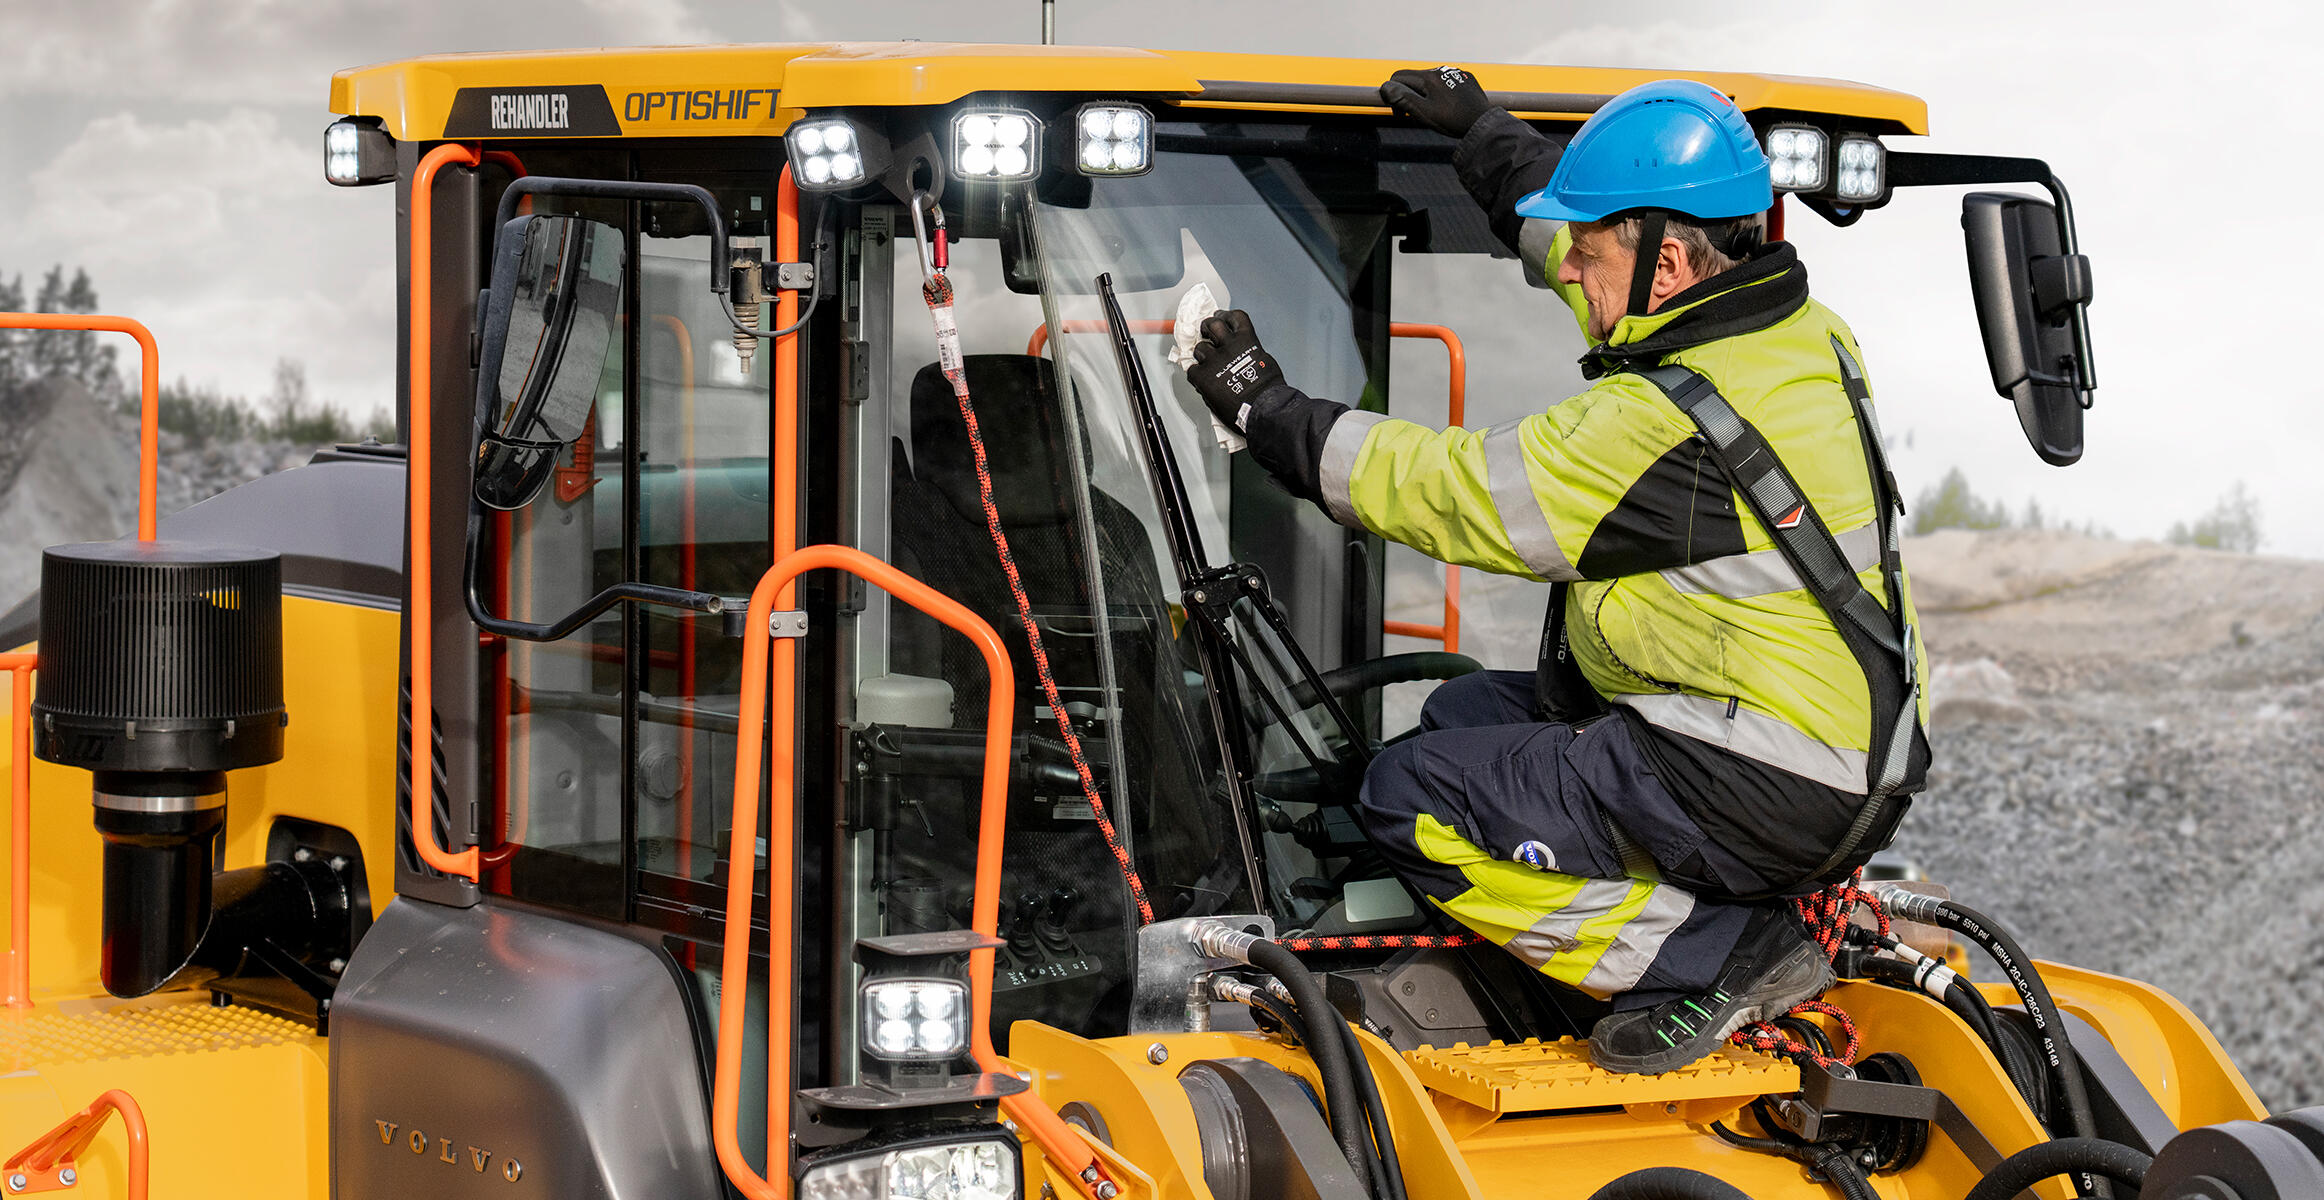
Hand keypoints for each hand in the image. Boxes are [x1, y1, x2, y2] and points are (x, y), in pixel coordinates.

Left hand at [1185, 310, 1285, 431]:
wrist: (1262, 408)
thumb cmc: (1268, 390)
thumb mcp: (1264, 361)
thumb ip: (1249, 353)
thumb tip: (1241, 355)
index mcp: (1247, 340)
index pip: (1234, 317)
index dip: (1225, 316)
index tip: (1222, 317)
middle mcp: (1229, 345)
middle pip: (1212, 324)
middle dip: (1207, 327)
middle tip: (1206, 333)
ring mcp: (1214, 360)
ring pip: (1199, 347)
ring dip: (1202, 354)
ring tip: (1206, 363)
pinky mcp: (1203, 376)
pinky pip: (1192, 370)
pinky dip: (1196, 375)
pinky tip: (1203, 381)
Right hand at [1379, 66, 1493, 138]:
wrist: (1483, 123)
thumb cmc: (1452, 120)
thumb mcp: (1424, 113)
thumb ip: (1403, 99)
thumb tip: (1386, 87)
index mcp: (1428, 77)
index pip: (1398, 76)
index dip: (1392, 93)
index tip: (1398, 112)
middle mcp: (1440, 70)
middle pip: (1413, 79)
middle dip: (1408, 95)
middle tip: (1412, 117)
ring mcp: (1454, 73)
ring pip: (1429, 82)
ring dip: (1424, 95)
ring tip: (1432, 114)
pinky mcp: (1465, 79)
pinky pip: (1445, 83)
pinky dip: (1440, 94)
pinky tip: (1447, 108)